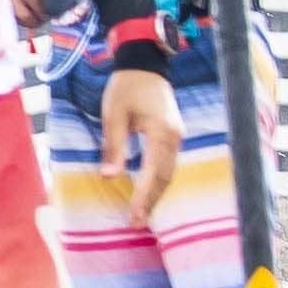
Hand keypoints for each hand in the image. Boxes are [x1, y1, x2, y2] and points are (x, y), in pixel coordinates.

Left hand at [100, 66, 178, 216]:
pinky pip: (168, 164)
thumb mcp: (113, 115)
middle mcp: (175, 137)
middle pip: (165, 177)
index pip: (153, 172)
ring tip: (142, 214)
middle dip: (151, 201)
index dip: (143, 196)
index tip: (133, 216)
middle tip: (137, 223)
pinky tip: (149, 193)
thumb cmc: (125, 87)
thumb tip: (109, 176)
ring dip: (156, 194)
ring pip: (169, 172)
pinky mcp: (173, 135)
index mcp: (162, 132)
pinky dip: (159, 181)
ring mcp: (177, 136)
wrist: (144, 64)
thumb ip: (113, 146)